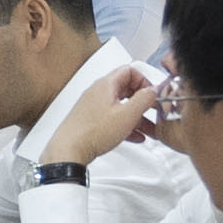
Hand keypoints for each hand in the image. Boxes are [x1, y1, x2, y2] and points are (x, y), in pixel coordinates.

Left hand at [37, 69, 154, 173]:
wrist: (68, 150)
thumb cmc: (93, 132)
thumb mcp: (127, 115)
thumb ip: (144, 99)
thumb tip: (153, 90)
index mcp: (106, 85)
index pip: (129, 71)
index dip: (144, 81)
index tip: (152, 94)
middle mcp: (97, 92)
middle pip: (126, 89)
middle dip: (142, 101)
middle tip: (152, 111)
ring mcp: (92, 107)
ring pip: (120, 106)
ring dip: (136, 117)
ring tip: (148, 129)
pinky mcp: (90, 121)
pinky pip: (112, 118)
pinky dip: (125, 125)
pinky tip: (134, 137)